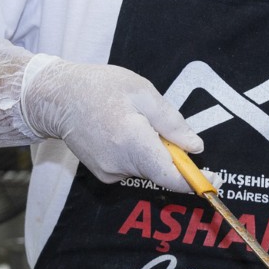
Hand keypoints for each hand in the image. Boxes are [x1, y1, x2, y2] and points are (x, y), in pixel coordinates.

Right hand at [18, 57, 203, 191]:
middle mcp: (120, 164)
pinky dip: (137, 153)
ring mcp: (109, 172)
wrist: (55, 98)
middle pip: (162, 171)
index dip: (195, 181)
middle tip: (157, 122)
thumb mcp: (142, 92)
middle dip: (171, 153)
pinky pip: (133, 167)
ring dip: (152, 150)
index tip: (213, 179)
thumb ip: (171, 123)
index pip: (171, 177)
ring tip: (132, 120)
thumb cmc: (98, 88)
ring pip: (148, 168)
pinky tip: (121, 130)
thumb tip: (195, 147)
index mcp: (133, 142)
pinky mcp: (103, 174)